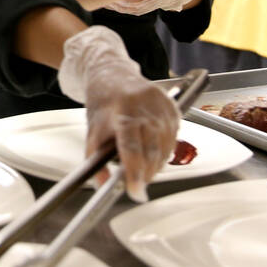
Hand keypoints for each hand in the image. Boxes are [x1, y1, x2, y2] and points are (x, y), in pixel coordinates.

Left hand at [58, 26, 178, 200]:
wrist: (114, 75)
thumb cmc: (103, 103)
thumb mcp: (92, 131)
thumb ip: (95, 160)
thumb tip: (103, 185)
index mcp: (123, 111)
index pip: (132, 147)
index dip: (134, 172)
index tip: (135, 191)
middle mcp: (145, 107)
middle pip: (151, 150)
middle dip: (146, 173)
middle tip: (137, 184)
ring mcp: (162, 107)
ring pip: (165, 147)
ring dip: (156, 164)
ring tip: (143, 168)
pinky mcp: (173, 108)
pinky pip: (173, 138)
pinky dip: (164, 151)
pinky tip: (153, 152)